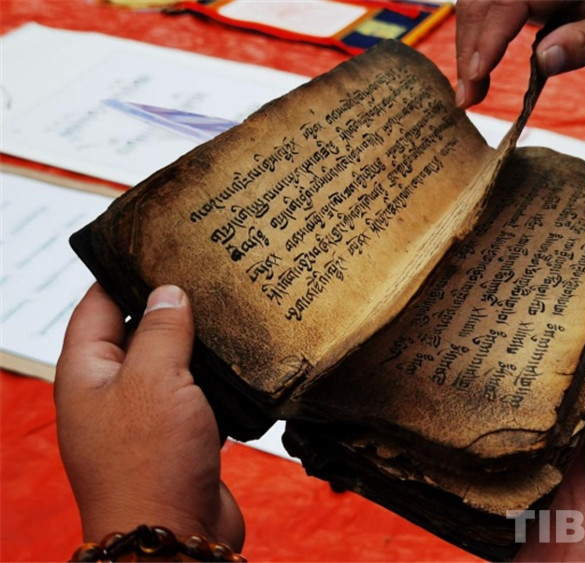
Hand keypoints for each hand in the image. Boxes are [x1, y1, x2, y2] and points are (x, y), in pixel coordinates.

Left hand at [55, 283, 244, 549]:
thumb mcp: (153, 380)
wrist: (174, 536)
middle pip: (136, 332)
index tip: (155, 246)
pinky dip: (213, 378)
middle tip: (204, 274)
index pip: (96, 306)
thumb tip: (169, 293)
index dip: (121, 273)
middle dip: (168, 306)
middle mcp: (112, 392)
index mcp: (87, 374)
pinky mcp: (178, 436)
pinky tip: (239, 360)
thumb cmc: (149, 461)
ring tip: (227, 310)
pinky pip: (194, 394)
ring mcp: (145, 416)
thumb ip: (162, 330)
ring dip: (195, 343)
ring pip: (170, 363)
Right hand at [455, 0, 584, 106]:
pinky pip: (488, 8)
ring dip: (468, 46)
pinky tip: (478, 68)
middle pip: (483, 1)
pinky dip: (477, 38)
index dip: (489, 36)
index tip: (477, 74)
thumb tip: (544, 61)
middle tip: (467, 98)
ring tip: (470, 90)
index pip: (511, 1)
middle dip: (469, 48)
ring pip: (478, 4)